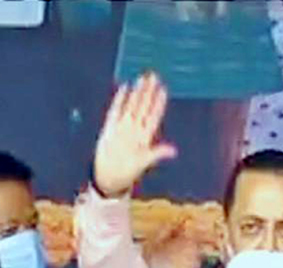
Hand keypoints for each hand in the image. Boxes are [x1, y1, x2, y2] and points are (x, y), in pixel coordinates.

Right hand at [93, 72, 177, 196]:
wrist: (108, 176)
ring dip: (137, 93)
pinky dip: (120, 99)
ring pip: (132, 105)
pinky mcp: (110, 128)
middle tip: (154, 76)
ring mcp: (123, 127)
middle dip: (148, 92)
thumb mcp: (144, 162)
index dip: (158, 102)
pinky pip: (116, 110)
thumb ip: (158, 153)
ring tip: (142, 78)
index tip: (163, 89)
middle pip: (143, 106)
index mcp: (145, 137)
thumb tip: (174, 150)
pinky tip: (125, 88)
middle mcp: (135, 129)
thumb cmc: (128, 172)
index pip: (154, 115)